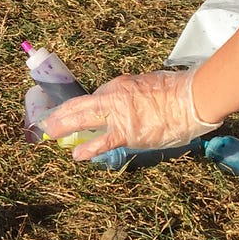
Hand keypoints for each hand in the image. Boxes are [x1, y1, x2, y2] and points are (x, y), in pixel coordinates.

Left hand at [39, 67, 222, 160]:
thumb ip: (136, 92)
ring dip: (64, 126)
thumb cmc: (178, 90)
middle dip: (62, 113)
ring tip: (49, 133)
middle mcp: (114, 97)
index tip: (75, 112)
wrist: (191, 98)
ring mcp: (118, 115)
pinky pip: (101, 142)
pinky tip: (76, 155)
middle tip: (47, 120)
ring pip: (83, 119)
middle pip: (81, 104)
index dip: (84, 106)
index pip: (97, 96)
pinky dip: (87, 149)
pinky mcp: (126, 133)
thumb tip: (132, 101)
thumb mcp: (150, 84)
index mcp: (121, 85)